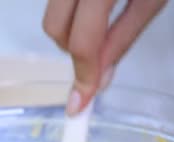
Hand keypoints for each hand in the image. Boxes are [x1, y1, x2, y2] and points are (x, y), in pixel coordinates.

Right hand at [42, 0, 166, 113]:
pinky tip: (92, 10)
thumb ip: (123, 37)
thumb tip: (99, 79)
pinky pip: (56, 2)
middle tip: (97, 54)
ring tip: (99, 24)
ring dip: (69, 31)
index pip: (83, 40)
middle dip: (71, 49)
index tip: (81, 101)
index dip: (84, 72)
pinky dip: (70, 15)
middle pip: (54, 27)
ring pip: (51, 14)